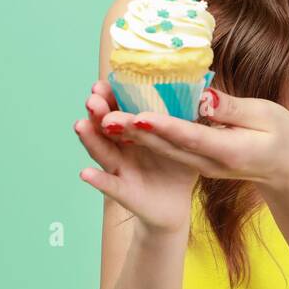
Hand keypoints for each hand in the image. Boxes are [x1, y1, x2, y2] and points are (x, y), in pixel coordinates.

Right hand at [73, 80, 198, 234]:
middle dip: (98, 112)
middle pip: (106, 126)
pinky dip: (98, 180)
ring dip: (90, 138)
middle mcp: (121, 146)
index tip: (103, 83)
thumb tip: (207, 92)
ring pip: (102, 151)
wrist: (176, 204)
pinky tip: (86, 173)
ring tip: (80, 124)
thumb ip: (189, 117)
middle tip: (92, 99)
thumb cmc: (177, 166)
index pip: (120, 108)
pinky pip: (109, 185)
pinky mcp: (123, 191)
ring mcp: (119, 168)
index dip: (110, 96)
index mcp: (136, 130)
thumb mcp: (185, 139)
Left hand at [101, 87, 288, 194]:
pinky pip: (167, 150)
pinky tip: (123, 128)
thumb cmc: (283, 137)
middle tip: (104, 116)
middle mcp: (209, 163)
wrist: (286, 171)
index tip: (138, 116)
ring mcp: (201, 165)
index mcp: (229, 151)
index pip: (190, 137)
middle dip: (134, 132)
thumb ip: (233, 108)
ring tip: (103, 121)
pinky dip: (144, 138)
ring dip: (131, 137)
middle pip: (166, 147)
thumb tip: (204, 97)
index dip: (162, 126)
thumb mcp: (268, 117)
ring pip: (161, 150)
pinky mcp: (196, 161)